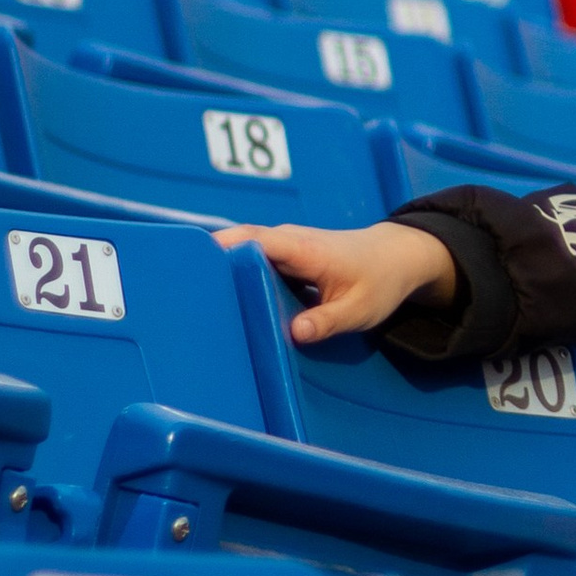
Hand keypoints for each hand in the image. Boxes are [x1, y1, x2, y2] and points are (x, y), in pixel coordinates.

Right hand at [213, 217, 456, 346]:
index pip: (249, 241)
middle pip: (234, 245)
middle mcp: (285, 241)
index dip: (218, 252)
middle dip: (207, 265)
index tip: (190, 273)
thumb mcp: (359, 309)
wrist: (397, 257)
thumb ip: (326, 321)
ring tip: (189, 303)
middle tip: (178, 297)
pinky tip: (219, 304)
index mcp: (301, 248)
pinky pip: (250, 262)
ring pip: (239, 254)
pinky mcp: (282, 257)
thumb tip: (293, 334)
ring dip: (218, 272)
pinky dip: (234, 277)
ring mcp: (282, 247)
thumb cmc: (380, 280)